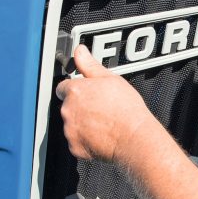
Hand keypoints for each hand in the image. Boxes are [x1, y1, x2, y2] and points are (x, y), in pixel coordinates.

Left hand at [55, 45, 156, 162]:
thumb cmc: (126, 109)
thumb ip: (89, 65)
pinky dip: (85, 140)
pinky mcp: (75, 146)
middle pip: (67, 106)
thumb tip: (79, 51)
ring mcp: (70, 130)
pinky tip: (100, 135)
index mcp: (75, 91)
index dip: (75, 90)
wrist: (134, 137)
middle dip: (79, 108)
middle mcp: (68, 110)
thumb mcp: (111, 79)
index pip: (63, 87)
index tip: (86, 94)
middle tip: (99, 109)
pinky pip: (76, 142)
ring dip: (81, 124)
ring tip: (102, 123)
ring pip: (71, 124)